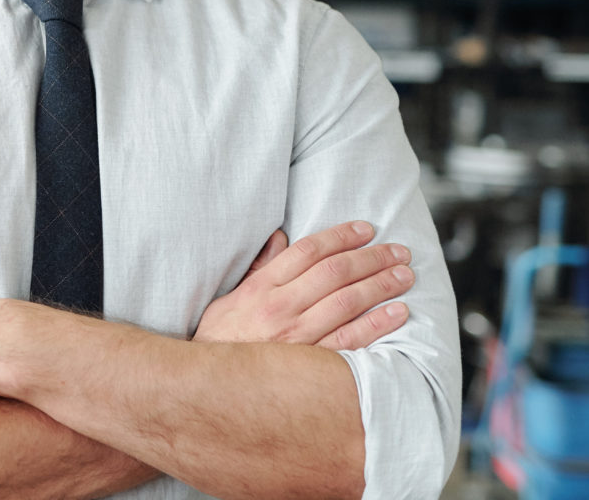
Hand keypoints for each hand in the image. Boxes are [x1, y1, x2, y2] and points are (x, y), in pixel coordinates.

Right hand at [193, 220, 412, 349]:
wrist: (212, 387)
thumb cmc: (222, 341)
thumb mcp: (231, 298)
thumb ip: (259, 268)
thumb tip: (281, 237)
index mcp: (261, 287)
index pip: (307, 251)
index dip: (340, 236)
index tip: (365, 229)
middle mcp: (279, 307)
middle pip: (334, 272)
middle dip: (371, 257)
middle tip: (398, 250)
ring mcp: (297, 336)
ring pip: (347, 301)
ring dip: (381, 285)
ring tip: (404, 274)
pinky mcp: (310, 365)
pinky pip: (351, 341)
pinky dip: (377, 324)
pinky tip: (398, 312)